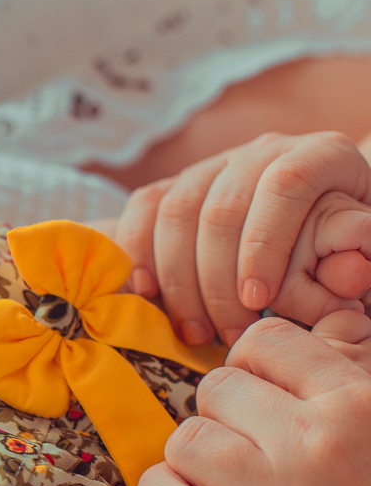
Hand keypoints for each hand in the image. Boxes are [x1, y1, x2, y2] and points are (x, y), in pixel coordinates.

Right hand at [114, 132, 370, 345]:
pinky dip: (137, 252)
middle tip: (229, 335)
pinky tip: (146, 293)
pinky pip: (144, 209)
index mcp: (321, 156)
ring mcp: (214, 167)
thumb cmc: (344, 254)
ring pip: (177, 212)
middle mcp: (263, 151)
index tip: (259, 302)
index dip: (266, 245)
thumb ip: (359, 259)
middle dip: (218, 281)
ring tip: (196, 332)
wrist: (314, 239)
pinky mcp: (174, 186)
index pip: (285, 185)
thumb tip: (349, 273)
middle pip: (222, 207)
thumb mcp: (365, 253)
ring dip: (179, 280)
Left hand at [137, 317, 370, 485]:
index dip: (250, 369)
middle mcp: (318, 443)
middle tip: (241, 454)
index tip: (258, 401)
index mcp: (360, 403)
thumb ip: (351, 382)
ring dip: (191, 462)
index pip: (264, 342)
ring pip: (185, 441)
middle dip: (220, 418)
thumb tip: (330, 329)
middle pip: (216, 389)